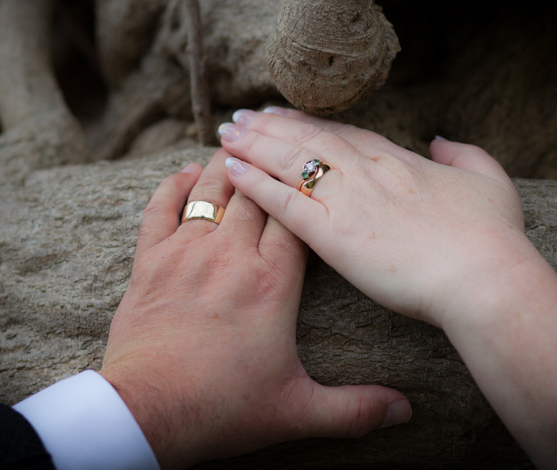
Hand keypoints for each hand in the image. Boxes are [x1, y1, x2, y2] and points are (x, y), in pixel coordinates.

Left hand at [99, 149, 410, 468]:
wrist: (150, 413)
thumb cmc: (224, 408)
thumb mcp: (298, 410)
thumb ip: (355, 409)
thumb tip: (406, 412)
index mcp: (273, 281)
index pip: (297, 216)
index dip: (307, 191)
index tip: (318, 173)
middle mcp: (232, 255)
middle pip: (257, 192)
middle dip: (270, 166)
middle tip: (281, 142)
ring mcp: (188, 253)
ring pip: (213, 190)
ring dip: (226, 165)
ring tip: (240, 143)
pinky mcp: (150, 262)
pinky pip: (161, 207)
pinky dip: (174, 185)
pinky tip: (187, 173)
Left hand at [218, 108, 539, 327]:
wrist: (484, 276)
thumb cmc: (493, 237)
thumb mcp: (491, 182)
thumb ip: (465, 154)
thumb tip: (441, 140)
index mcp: (398, 161)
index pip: (344, 134)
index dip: (311, 123)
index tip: (286, 114)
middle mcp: (366, 172)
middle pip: (308, 139)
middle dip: (272, 125)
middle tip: (242, 116)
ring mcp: (348, 199)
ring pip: (290, 161)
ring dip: (254, 145)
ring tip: (227, 134)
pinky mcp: (333, 233)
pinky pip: (284, 202)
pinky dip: (256, 184)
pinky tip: (233, 171)